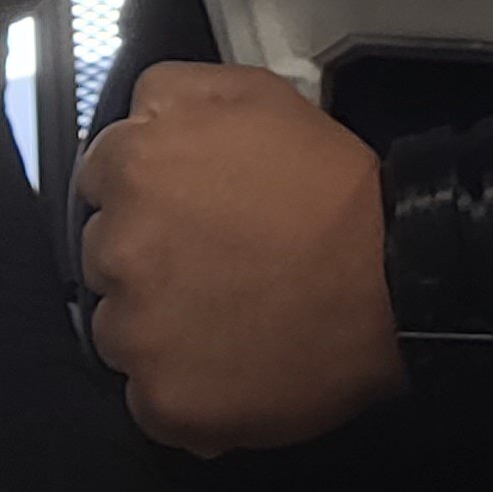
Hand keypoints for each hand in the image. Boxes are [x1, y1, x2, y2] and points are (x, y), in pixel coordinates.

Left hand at [81, 62, 405, 453]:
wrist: (393, 282)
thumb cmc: (334, 194)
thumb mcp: (260, 95)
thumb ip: (178, 92)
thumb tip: (137, 112)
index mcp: (136, 167)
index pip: (99, 178)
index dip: (146, 191)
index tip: (183, 208)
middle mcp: (120, 248)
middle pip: (104, 254)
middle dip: (149, 256)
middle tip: (217, 259)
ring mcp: (136, 331)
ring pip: (120, 329)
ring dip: (160, 324)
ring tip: (230, 312)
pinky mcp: (162, 399)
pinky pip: (147, 398)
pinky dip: (182, 385)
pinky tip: (232, 359)